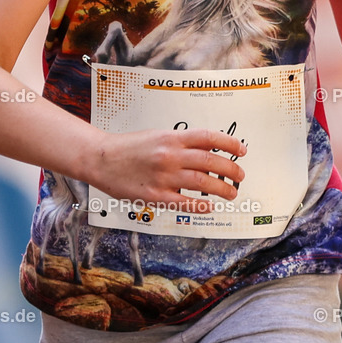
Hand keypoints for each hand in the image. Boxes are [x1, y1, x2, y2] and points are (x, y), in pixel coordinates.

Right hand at [89, 127, 246, 212]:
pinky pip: (184, 202)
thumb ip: (179, 142)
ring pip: (202, 182)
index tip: (241, 150)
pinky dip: (200, 205)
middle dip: (231, 169)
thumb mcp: (156, 135)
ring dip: (222, 188)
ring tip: (231, 193)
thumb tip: (206, 149)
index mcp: (171, 137)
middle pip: (211, 161)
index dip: (229, 143)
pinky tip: (209, 207)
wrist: (101, 158)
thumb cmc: (128, 147)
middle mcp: (170, 155)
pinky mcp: (155, 195)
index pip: (209, 138)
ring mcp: (163, 176)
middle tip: (240, 176)